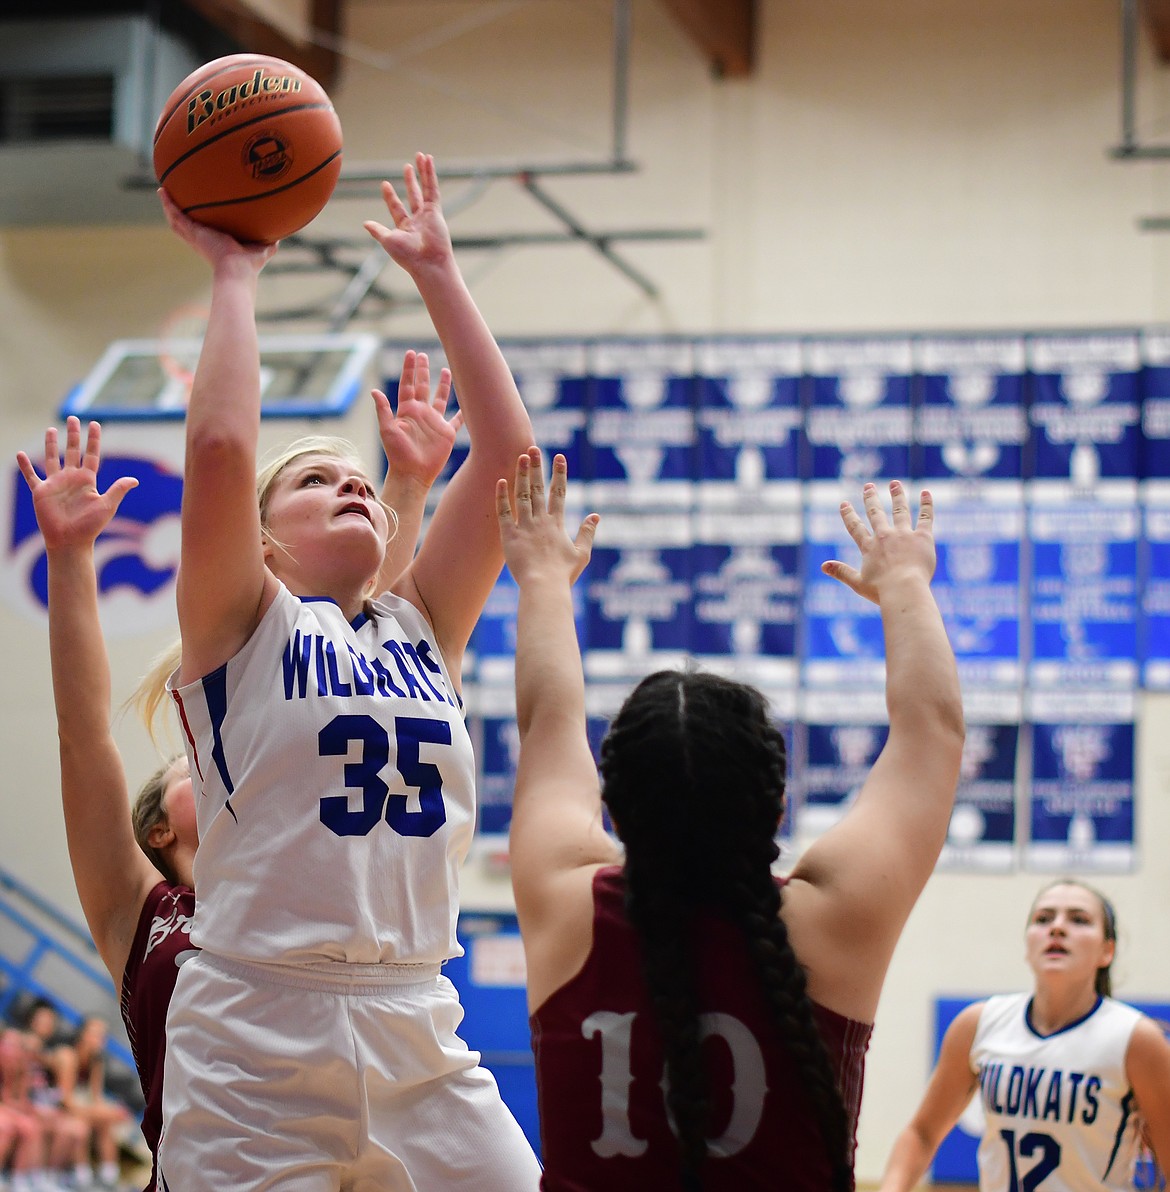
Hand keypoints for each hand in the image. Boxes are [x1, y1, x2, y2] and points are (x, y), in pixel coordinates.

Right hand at [16, 418, 137, 551]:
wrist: (71, 541)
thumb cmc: (90, 526)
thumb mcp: (107, 505)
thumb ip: (118, 490)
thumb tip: (135, 480)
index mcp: (88, 480)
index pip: (92, 454)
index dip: (93, 440)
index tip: (95, 423)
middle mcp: (71, 479)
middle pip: (72, 451)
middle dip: (73, 435)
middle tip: (73, 418)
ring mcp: (56, 484)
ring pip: (52, 459)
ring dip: (50, 444)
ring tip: (50, 429)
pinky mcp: (41, 492)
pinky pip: (32, 476)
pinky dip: (25, 466)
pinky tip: (21, 454)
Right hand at [158, 188, 278, 272]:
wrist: (237, 272)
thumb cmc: (250, 266)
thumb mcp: (263, 248)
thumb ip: (270, 241)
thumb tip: (282, 235)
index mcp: (217, 243)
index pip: (207, 231)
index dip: (201, 223)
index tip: (199, 212)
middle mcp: (204, 240)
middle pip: (188, 225)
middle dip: (181, 213)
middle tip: (175, 199)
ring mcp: (196, 237)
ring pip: (178, 221)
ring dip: (170, 207)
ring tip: (163, 192)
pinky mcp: (193, 234)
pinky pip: (177, 217)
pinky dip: (168, 205)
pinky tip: (162, 192)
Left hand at [363, 152, 452, 274]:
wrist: (428, 264)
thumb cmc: (408, 256)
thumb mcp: (388, 241)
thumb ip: (378, 231)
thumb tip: (365, 223)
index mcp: (405, 228)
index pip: (396, 208)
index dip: (390, 196)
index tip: (384, 184)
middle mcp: (417, 220)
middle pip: (413, 196)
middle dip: (410, 181)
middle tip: (407, 167)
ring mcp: (428, 215)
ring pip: (425, 189)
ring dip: (423, 173)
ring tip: (421, 156)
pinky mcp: (436, 211)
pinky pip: (433, 189)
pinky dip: (431, 175)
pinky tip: (428, 161)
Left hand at [373, 350, 462, 487]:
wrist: (412, 473)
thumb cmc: (398, 454)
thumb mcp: (388, 430)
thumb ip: (384, 410)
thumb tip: (374, 390)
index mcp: (407, 410)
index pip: (408, 384)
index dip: (409, 369)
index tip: (411, 353)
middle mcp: (421, 413)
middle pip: (423, 386)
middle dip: (423, 371)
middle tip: (422, 355)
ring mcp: (434, 422)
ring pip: (440, 398)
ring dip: (443, 385)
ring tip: (446, 370)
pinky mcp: (446, 433)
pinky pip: (457, 420)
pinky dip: (463, 413)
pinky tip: (467, 406)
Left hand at [497, 449, 597, 587]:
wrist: (544, 587)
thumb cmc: (563, 574)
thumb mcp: (582, 554)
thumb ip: (587, 532)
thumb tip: (596, 515)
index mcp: (557, 524)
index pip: (559, 492)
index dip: (559, 474)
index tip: (559, 457)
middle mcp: (541, 521)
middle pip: (539, 488)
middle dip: (537, 467)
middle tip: (533, 448)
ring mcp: (525, 527)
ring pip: (522, 496)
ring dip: (521, 476)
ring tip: (520, 457)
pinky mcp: (509, 537)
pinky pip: (504, 513)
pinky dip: (502, 497)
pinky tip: (501, 481)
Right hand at [821, 480, 935, 604]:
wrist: (904, 589)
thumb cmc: (882, 591)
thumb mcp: (858, 583)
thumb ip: (841, 572)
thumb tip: (822, 566)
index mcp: (869, 548)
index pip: (856, 528)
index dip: (848, 515)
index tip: (844, 504)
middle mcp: (884, 537)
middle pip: (876, 513)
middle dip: (871, 498)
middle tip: (868, 486)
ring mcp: (903, 535)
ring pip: (899, 510)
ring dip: (897, 495)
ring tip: (894, 484)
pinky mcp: (922, 537)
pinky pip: (925, 517)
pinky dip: (926, 504)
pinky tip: (925, 492)